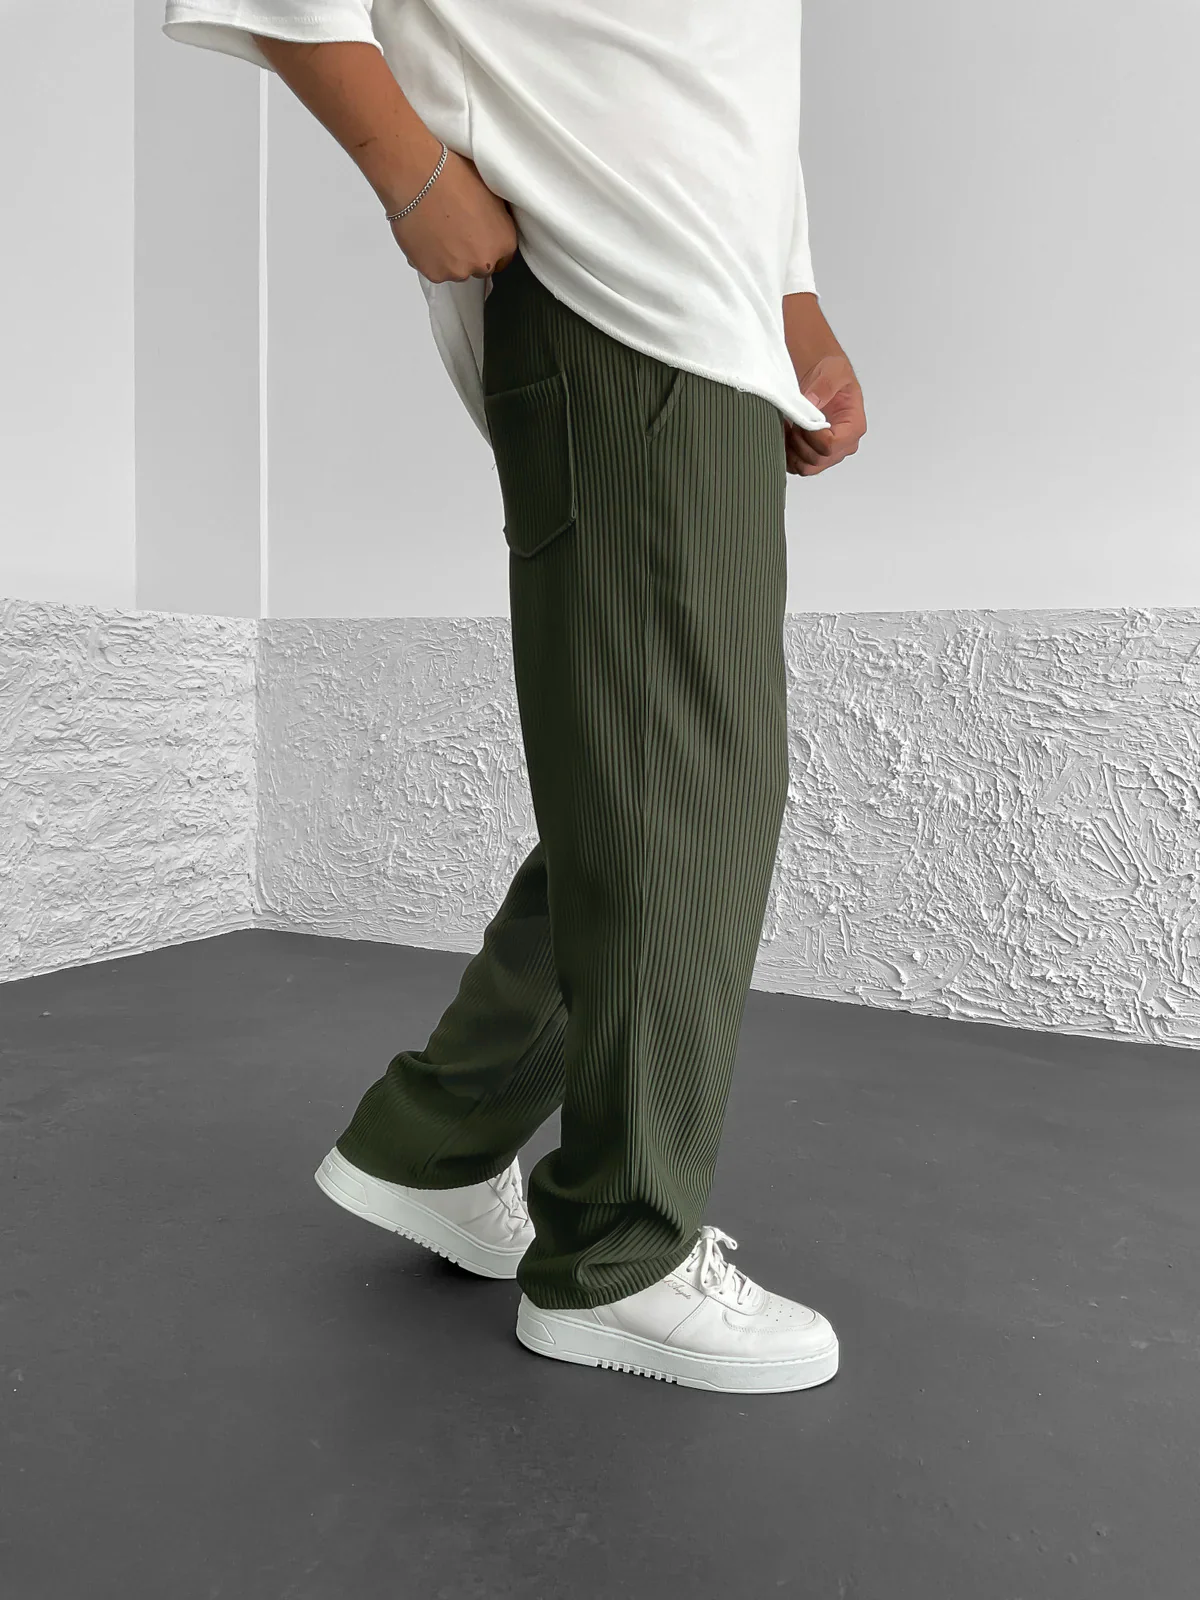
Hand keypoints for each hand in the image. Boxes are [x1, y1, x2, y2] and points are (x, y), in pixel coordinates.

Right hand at [387, 148, 518, 282]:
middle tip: (453, 230)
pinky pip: (434, 270)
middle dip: (468, 253)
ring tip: (436, 230)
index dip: (487, 246)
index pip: (502, 259)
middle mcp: (485, 262)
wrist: (419, 177)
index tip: (476, 239)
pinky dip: (429, 258)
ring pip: (455, 270)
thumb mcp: (490, 193)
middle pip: (478, 267)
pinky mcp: (435, 274)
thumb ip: (495, 220)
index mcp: (504, 242)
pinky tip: (425, 236)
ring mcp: (459, 271)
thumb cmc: (452, 177)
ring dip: (448, 257)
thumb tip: (490, 225)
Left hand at [783, 352, 866, 476]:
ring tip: (788, 427)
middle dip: (800, 442)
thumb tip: (811, 403)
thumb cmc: (832, 373)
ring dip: (792, 450)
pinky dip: (786, 454)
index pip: (831, 446)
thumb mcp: (833, 371)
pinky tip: (785, 434)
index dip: (812, 436)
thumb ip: (824, 386)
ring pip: (806, 467)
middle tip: (793, 421)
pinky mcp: (812, 455)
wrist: (821, 375)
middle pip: (818, 459)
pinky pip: (796, 466)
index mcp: (853, 426)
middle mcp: (844, 444)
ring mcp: (828, 453)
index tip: (802, 420)